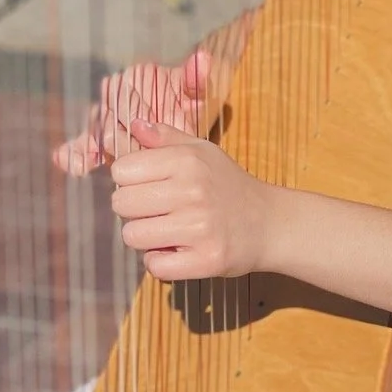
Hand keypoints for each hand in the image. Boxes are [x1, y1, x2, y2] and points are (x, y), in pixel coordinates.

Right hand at [54, 48, 212, 174]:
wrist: (179, 123)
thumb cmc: (185, 105)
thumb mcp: (194, 94)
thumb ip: (195, 80)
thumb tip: (203, 59)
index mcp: (136, 79)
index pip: (128, 94)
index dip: (131, 109)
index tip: (137, 124)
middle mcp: (116, 95)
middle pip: (108, 115)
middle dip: (112, 133)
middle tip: (114, 148)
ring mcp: (104, 118)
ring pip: (92, 131)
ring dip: (87, 146)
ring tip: (84, 162)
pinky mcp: (96, 140)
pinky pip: (82, 144)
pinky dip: (74, 154)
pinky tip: (66, 164)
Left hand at [110, 120, 272, 279]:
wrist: (270, 223)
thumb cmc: (229, 185)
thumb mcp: (202, 152)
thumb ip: (165, 138)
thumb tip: (133, 125)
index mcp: (188, 160)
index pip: (121, 171)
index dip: (129, 180)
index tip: (148, 186)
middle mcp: (193, 191)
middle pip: (121, 204)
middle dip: (134, 210)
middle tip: (157, 211)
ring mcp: (201, 227)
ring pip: (133, 236)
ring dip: (145, 237)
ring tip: (167, 231)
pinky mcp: (207, 260)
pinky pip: (155, 265)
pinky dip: (160, 262)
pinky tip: (177, 251)